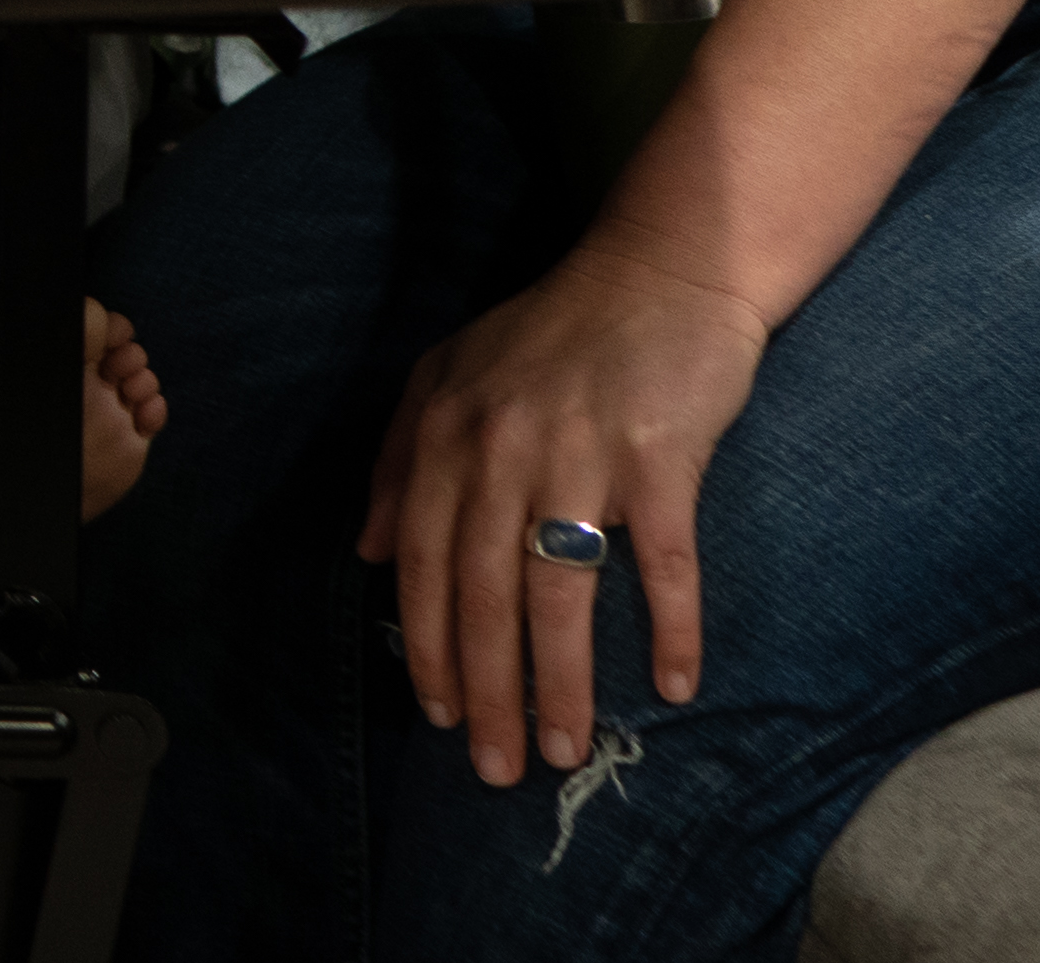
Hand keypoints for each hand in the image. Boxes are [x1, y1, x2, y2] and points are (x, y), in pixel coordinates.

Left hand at [360, 238, 771, 782]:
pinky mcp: (660, 458)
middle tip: (495, 769)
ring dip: (561, 682)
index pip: (420, 560)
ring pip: (560, 591)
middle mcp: (502, 445)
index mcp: (447, 430)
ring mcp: (581, 451)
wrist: (661, 271)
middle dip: (485, 690)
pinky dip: (670, 626)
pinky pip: (665, 561)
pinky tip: (674, 686)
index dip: (428, 645)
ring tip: (563, 749)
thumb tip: (365, 551)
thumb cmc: (554, 331)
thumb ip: (400, 458)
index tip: (439, 716)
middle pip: (483, 591)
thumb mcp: (450, 376)